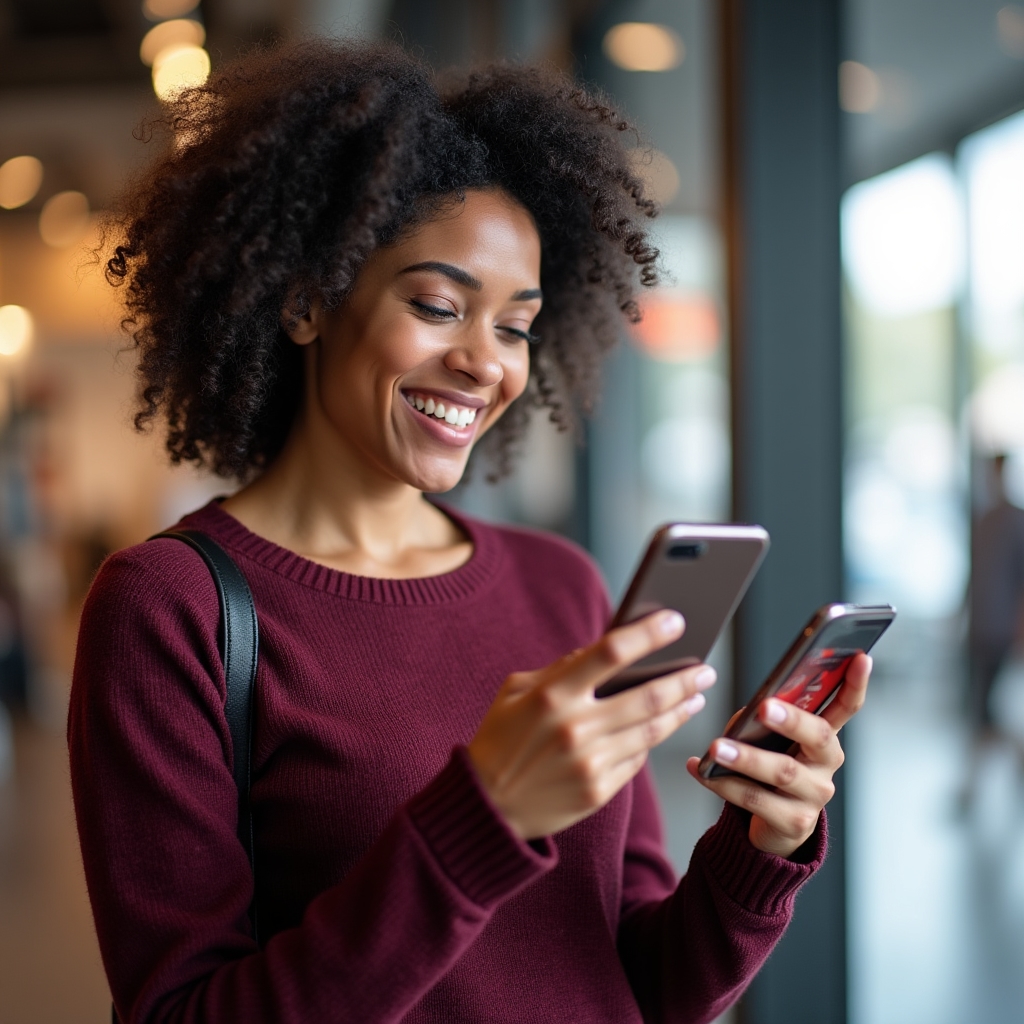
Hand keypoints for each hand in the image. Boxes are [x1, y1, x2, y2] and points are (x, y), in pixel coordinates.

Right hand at [468, 611, 716, 840]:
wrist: (487, 808)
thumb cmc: (500, 740)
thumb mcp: (515, 692)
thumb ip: (559, 669)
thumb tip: (604, 651)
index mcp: (552, 695)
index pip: (611, 653)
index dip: (648, 634)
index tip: (675, 620)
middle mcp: (575, 728)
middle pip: (647, 695)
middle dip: (684, 678)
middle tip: (705, 668)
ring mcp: (590, 762)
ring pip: (652, 729)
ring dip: (680, 710)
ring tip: (696, 696)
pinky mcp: (599, 791)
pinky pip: (637, 760)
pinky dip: (651, 741)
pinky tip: (662, 728)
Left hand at [685, 652, 871, 857]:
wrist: (773, 826)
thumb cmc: (770, 769)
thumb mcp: (772, 741)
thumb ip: (764, 721)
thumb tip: (748, 715)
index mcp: (823, 737)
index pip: (847, 706)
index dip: (856, 683)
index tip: (860, 658)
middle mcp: (826, 764)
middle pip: (818, 736)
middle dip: (791, 720)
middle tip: (764, 707)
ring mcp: (814, 796)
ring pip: (782, 772)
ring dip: (746, 757)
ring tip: (716, 748)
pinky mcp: (794, 823)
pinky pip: (756, 801)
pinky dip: (723, 784)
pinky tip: (700, 770)